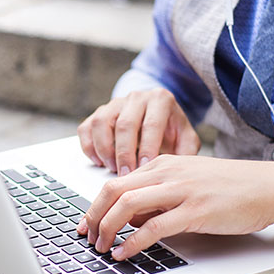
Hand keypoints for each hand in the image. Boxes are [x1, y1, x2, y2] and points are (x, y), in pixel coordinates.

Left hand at [76, 155, 273, 259]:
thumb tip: (128, 218)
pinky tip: (124, 253)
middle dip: (94, 217)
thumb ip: (157, 197)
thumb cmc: (229, 188)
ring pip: (128, 205)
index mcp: (162, 164)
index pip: (115, 182)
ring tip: (102, 247)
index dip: (94, 206)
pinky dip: (132, 242)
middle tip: (87, 237)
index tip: (86, 224)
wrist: (269, 187)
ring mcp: (181, 190)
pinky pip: (154, 227)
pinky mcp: (195, 210)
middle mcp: (167, 172)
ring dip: (108, 229)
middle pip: (113, 191)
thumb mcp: (186, 183)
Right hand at [77, 88, 199, 175]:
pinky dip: (88, 146)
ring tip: (111, 168)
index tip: (144, 169)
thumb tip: (176, 171)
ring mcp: (115, 103)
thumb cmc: (172, 131)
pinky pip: (86, 127)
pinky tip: (98, 161)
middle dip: (123, 154)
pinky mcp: (99, 112)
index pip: (151, 125)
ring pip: (101, 123)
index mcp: (160, 100)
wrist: (159, 115)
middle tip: (125, 176)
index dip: (146, 148)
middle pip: (124, 124)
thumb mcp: (186, 139)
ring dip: (104, 149)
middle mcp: (136, 97)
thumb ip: (186, 153)